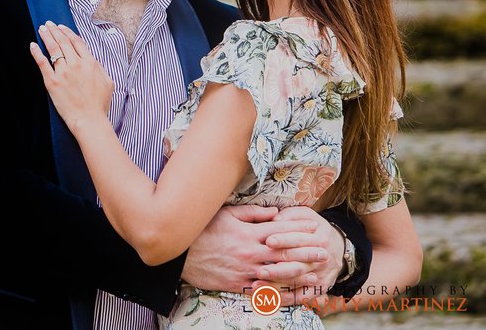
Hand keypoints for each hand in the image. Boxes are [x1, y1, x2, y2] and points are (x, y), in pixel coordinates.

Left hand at [28, 22, 112, 131]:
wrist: (89, 120)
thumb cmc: (99, 105)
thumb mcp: (107, 82)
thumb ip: (100, 68)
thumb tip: (93, 60)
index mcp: (90, 63)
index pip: (77, 42)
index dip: (68, 32)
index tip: (61, 27)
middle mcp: (76, 64)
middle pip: (63, 42)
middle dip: (55, 30)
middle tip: (48, 24)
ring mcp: (63, 73)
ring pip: (53, 49)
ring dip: (46, 36)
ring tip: (42, 29)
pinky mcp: (52, 82)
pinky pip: (42, 63)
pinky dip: (36, 52)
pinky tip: (32, 45)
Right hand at [183, 205, 323, 297]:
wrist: (181, 253)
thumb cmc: (203, 230)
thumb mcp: (227, 214)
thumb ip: (253, 213)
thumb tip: (275, 212)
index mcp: (250, 233)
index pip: (281, 231)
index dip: (300, 229)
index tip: (314, 228)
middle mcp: (252, 253)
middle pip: (286, 253)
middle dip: (307, 252)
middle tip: (324, 252)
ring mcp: (246, 270)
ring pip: (279, 274)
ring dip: (299, 275)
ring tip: (316, 274)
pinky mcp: (238, 284)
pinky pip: (263, 290)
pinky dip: (280, 292)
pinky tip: (291, 293)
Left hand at [252, 206, 344, 305]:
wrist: (339, 248)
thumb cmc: (313, 229)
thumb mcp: (305, 215)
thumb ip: (289, 216)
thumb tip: (273, 219)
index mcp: (318, 238)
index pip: (299, 239)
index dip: (284, 240)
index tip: (268, 241)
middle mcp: (320, 259)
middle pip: (298, 265)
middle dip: (278, 269)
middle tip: (260, 270)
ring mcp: (319, 276)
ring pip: (296, 283)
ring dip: (276, 286)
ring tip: (256, 285)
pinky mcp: (317, 289)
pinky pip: (300, 297)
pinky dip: (284, 299)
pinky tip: (268, 298)